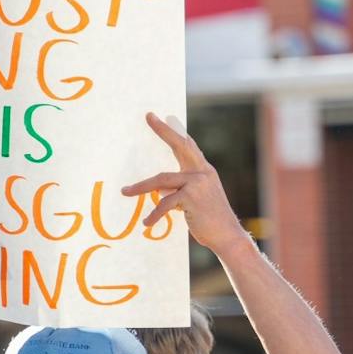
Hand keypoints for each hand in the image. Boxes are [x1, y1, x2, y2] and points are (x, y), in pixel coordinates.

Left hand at [121, 113, 250, 258]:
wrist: (227, 237)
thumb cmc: (210, 220)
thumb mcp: (194, 201)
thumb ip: (179, 190)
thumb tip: (159, 189)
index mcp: (204, 171)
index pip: (188, 145)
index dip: (175, 132)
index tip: (162, 118)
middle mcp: (202, 172)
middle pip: (180, 145)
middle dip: (164, 130)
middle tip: (149, 116)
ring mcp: (198, 184)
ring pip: (162, 180)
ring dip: (140, 187)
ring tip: (125, 192)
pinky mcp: (191, 198)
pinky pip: (165, 203)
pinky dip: (154, 214)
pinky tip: (147, 224)